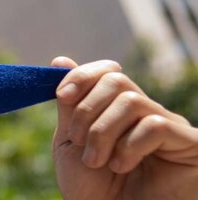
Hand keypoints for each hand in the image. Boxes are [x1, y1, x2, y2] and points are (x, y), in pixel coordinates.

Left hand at [50, 57, 197, 198]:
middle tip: (81, 143)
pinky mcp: (189, 143)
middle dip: (87, 110)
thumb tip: (60, 60)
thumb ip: (69, 106)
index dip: (82, 76)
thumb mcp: (72, 145)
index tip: (61, 96)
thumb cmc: (96, 192)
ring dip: (103, 131)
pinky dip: (130, 144)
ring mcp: (170, 127)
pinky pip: (155, 124)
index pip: (107, 72)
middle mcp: (147, 114)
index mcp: (118, 112)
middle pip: (116, 80)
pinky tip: (123, 165)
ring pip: (131, 101)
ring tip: (98, 161)